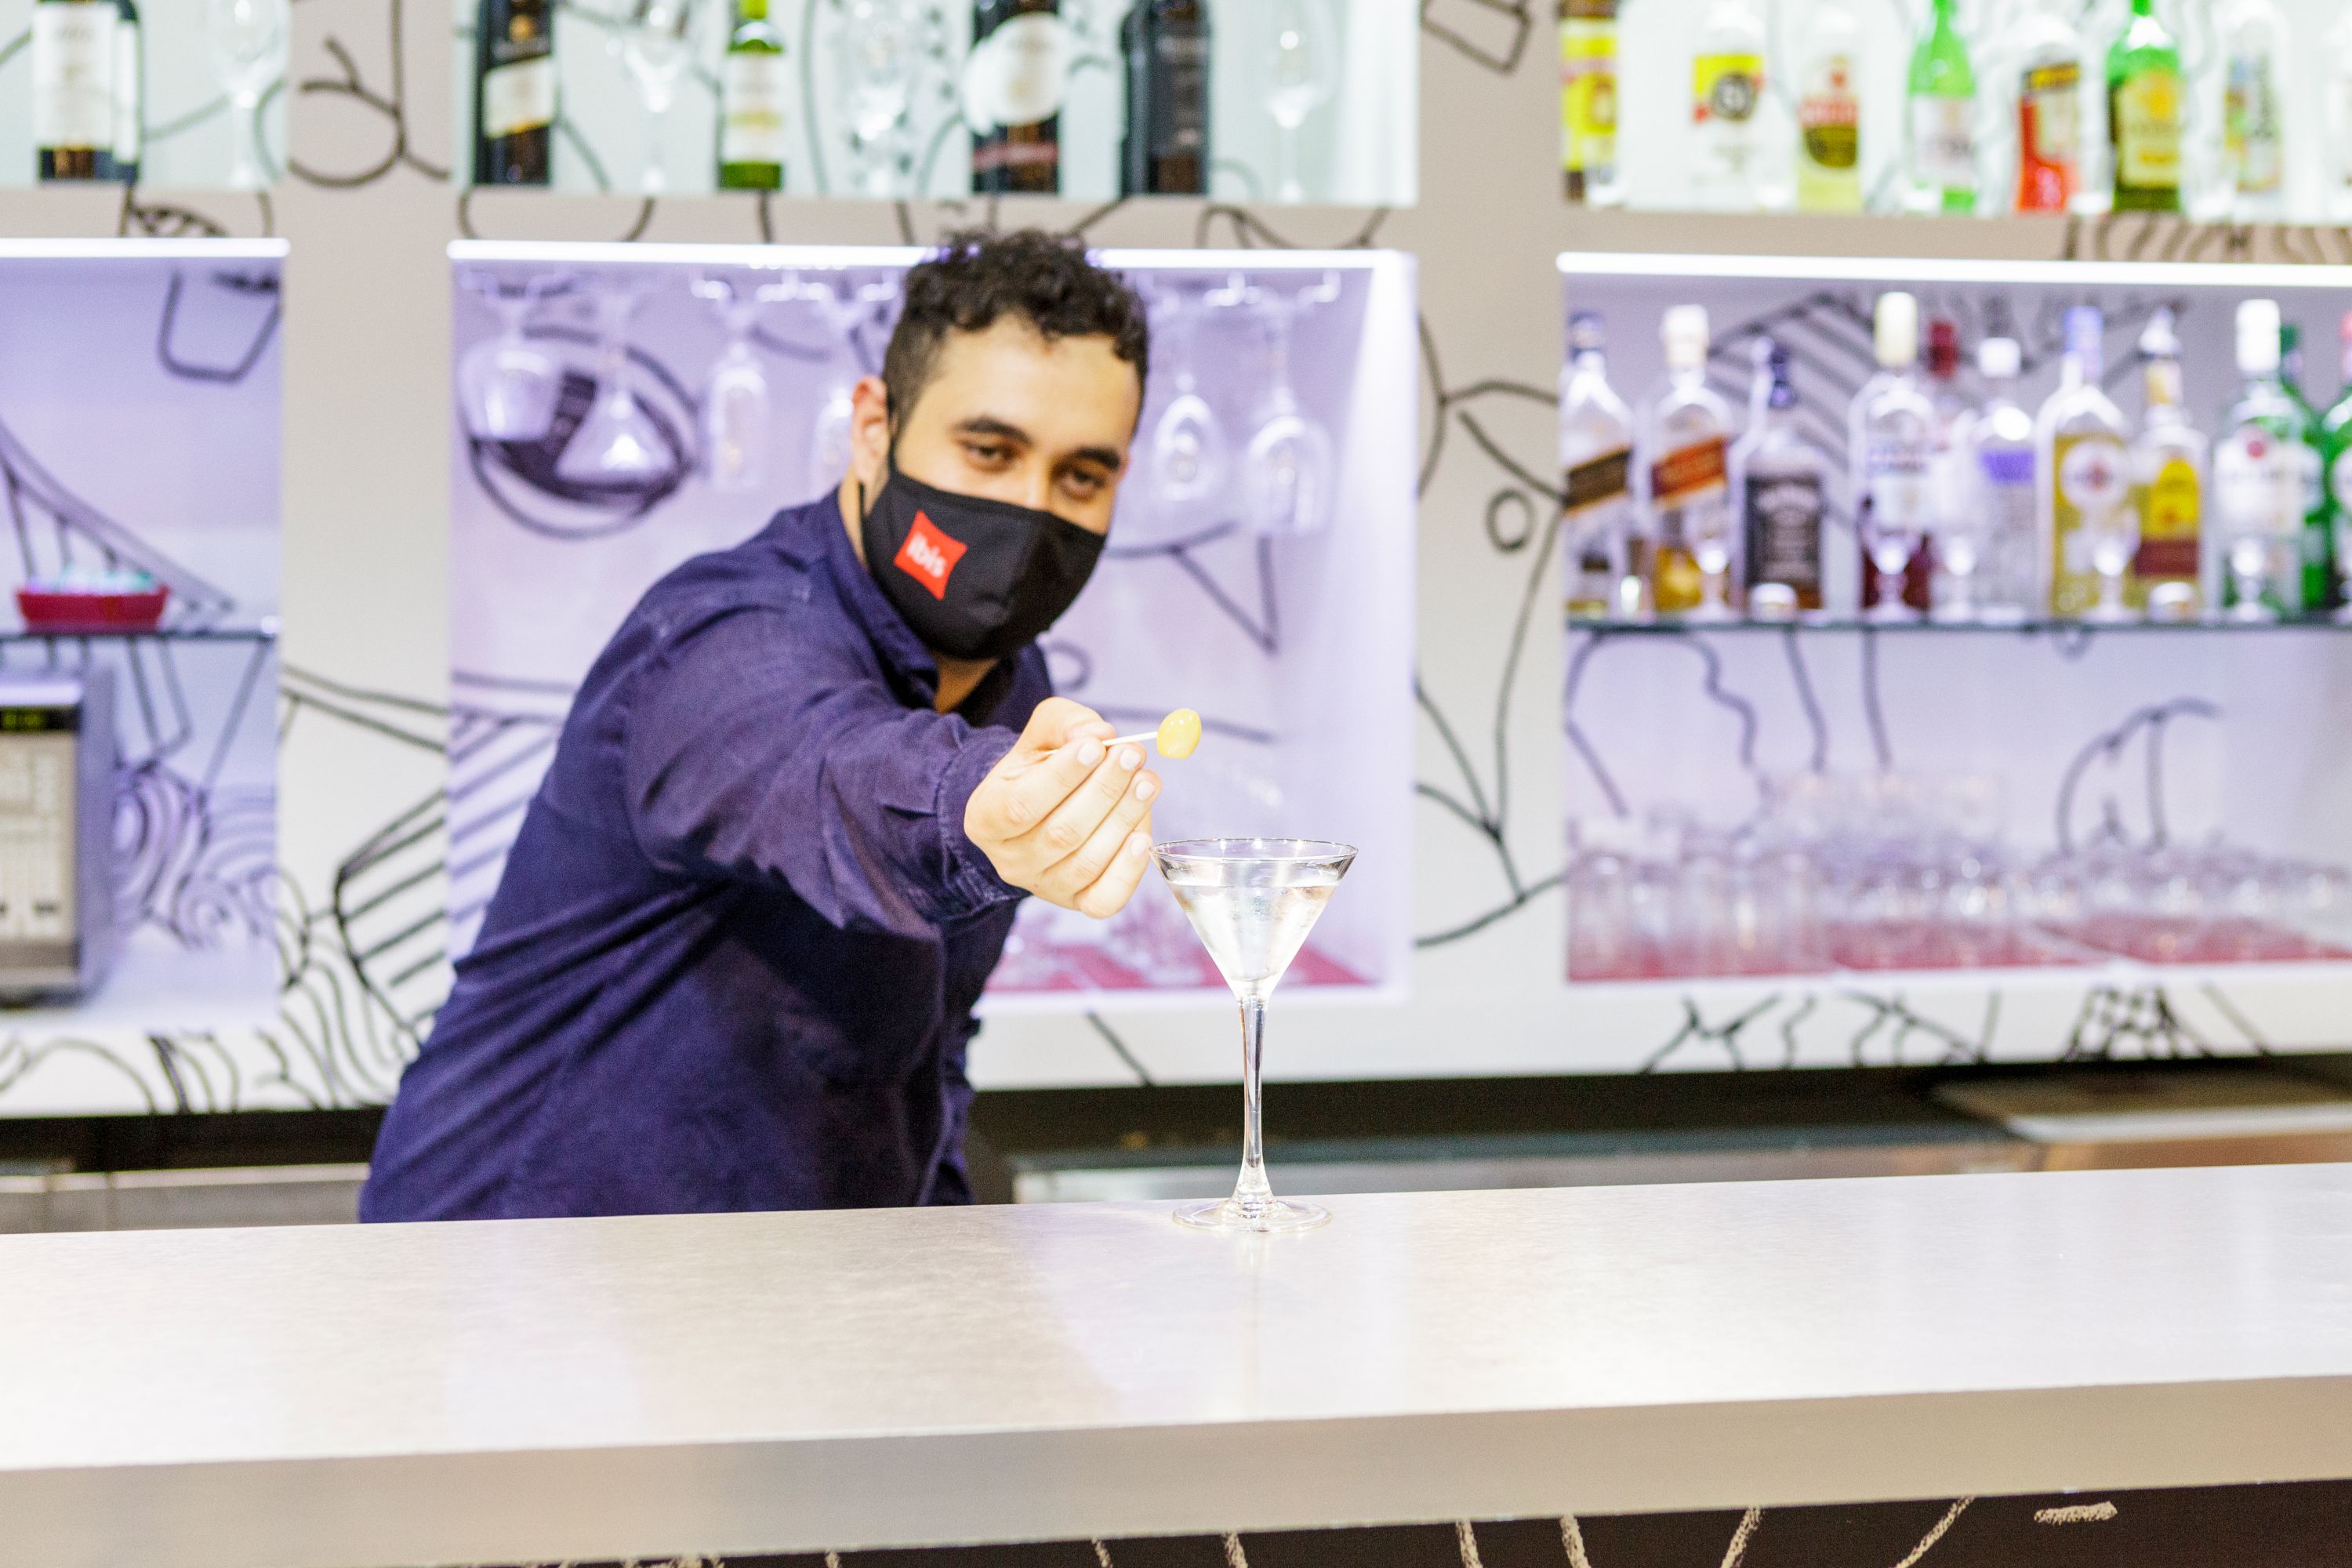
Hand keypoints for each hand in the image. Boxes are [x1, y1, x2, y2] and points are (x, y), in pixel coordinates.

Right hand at [965, 697, 1159, 917]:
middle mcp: (1009, 860)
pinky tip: (1143, 838)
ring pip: (1087, 860)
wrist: (1040, 807)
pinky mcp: (1076, 902)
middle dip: (1105, 790)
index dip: (1062, 776)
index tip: (1096, 746)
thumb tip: (1100, 734)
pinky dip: (1128, 871)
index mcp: (985, 816)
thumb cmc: (1040, 767)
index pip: (1021, 804)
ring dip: (1124, 818)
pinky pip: (1103, 899)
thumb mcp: (1042, 735)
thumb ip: (1065, 724)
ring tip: (1147, 782)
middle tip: (1133, 756)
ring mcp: (1043, 886)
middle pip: (1061, 833)